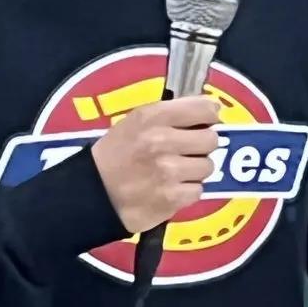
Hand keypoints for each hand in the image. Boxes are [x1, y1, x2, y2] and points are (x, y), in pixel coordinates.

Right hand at [91, 96, 220, 232]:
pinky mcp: (172, 198)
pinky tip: (170, 188)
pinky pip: (198, 191)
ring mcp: (168, 171)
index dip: (209, 115)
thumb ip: (172, 112)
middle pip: (211, 139)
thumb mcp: (136, 121)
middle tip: (187, 150)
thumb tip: (212, 108)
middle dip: (202, 145)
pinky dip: (187, 191)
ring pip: (207, 167)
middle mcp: (162, 141)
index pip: (204, 109)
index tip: (205, 121)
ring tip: (175, 171)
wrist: (95, 192)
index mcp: (152, 116)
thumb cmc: (117, 152)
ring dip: (195, 170)